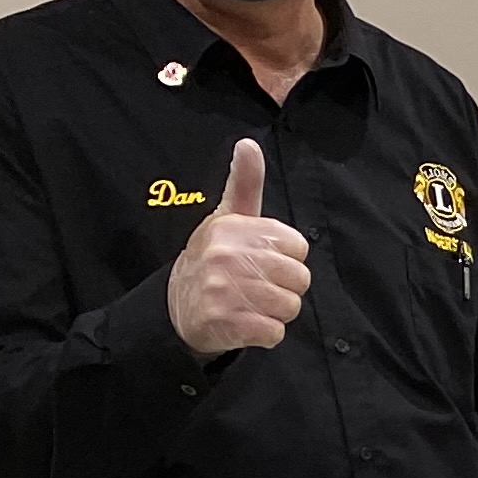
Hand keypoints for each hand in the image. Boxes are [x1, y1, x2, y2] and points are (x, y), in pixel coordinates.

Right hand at [168, 137, 310, 357]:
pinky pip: (275, 333)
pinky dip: (267, 334)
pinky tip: (246, 322)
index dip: (287, 258)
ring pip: (290, 306)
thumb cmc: (214, 258)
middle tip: (258, 286)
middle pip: (300, 278)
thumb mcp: (228, 217)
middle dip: (285, 287)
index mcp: (232, 228)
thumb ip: (245, 183)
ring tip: (251, 304)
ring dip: (276, 312)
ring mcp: (223, 290)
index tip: (262, 260)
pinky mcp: (225, 323)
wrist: (177, 307)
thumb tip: (248, 143)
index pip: (299, 247)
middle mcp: (226, 256)